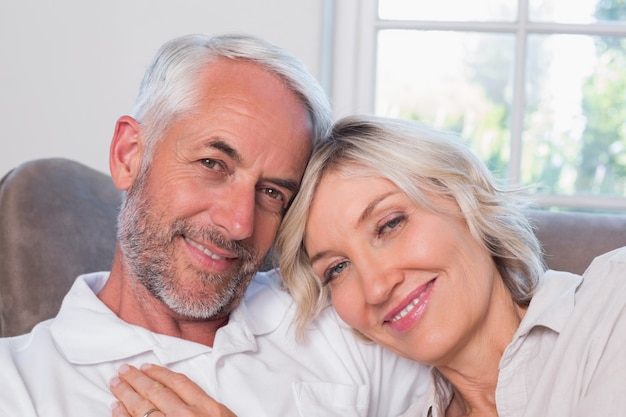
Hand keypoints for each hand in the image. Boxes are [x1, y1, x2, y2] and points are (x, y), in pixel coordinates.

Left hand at [110, 363, 236, 416]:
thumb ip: (205, 409)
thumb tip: (182, 400)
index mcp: (207, 408)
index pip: (178, 383)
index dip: (160, 373)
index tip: (147, 367)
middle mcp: (187, 416)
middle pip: (157, 392)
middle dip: (137, 379)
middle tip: (123, 371)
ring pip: (143, 407)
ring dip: (126, 394)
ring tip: (115, 385)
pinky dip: (123, 416)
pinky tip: (115, 408)